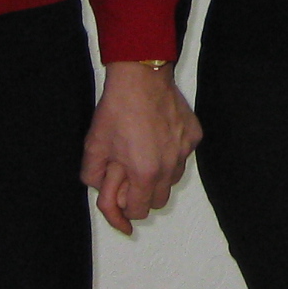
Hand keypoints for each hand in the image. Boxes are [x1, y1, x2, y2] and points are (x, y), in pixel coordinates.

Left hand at [79, 61, 199, 235]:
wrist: (141, 76)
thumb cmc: (116, 110)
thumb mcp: (94, 147)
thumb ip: (94, 179)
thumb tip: (104, 192)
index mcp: (145, 173)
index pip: (139, 212)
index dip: (124, 209)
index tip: (118, 197)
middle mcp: (170, 166)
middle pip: (159, 202)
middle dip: (142, 195)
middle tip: (129, 176)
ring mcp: (185, 151)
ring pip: (173, 180)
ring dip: (158, 176)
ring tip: (143, 154)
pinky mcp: (193, 136)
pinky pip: (183, 157)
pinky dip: (170, 155)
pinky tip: (157, 138)